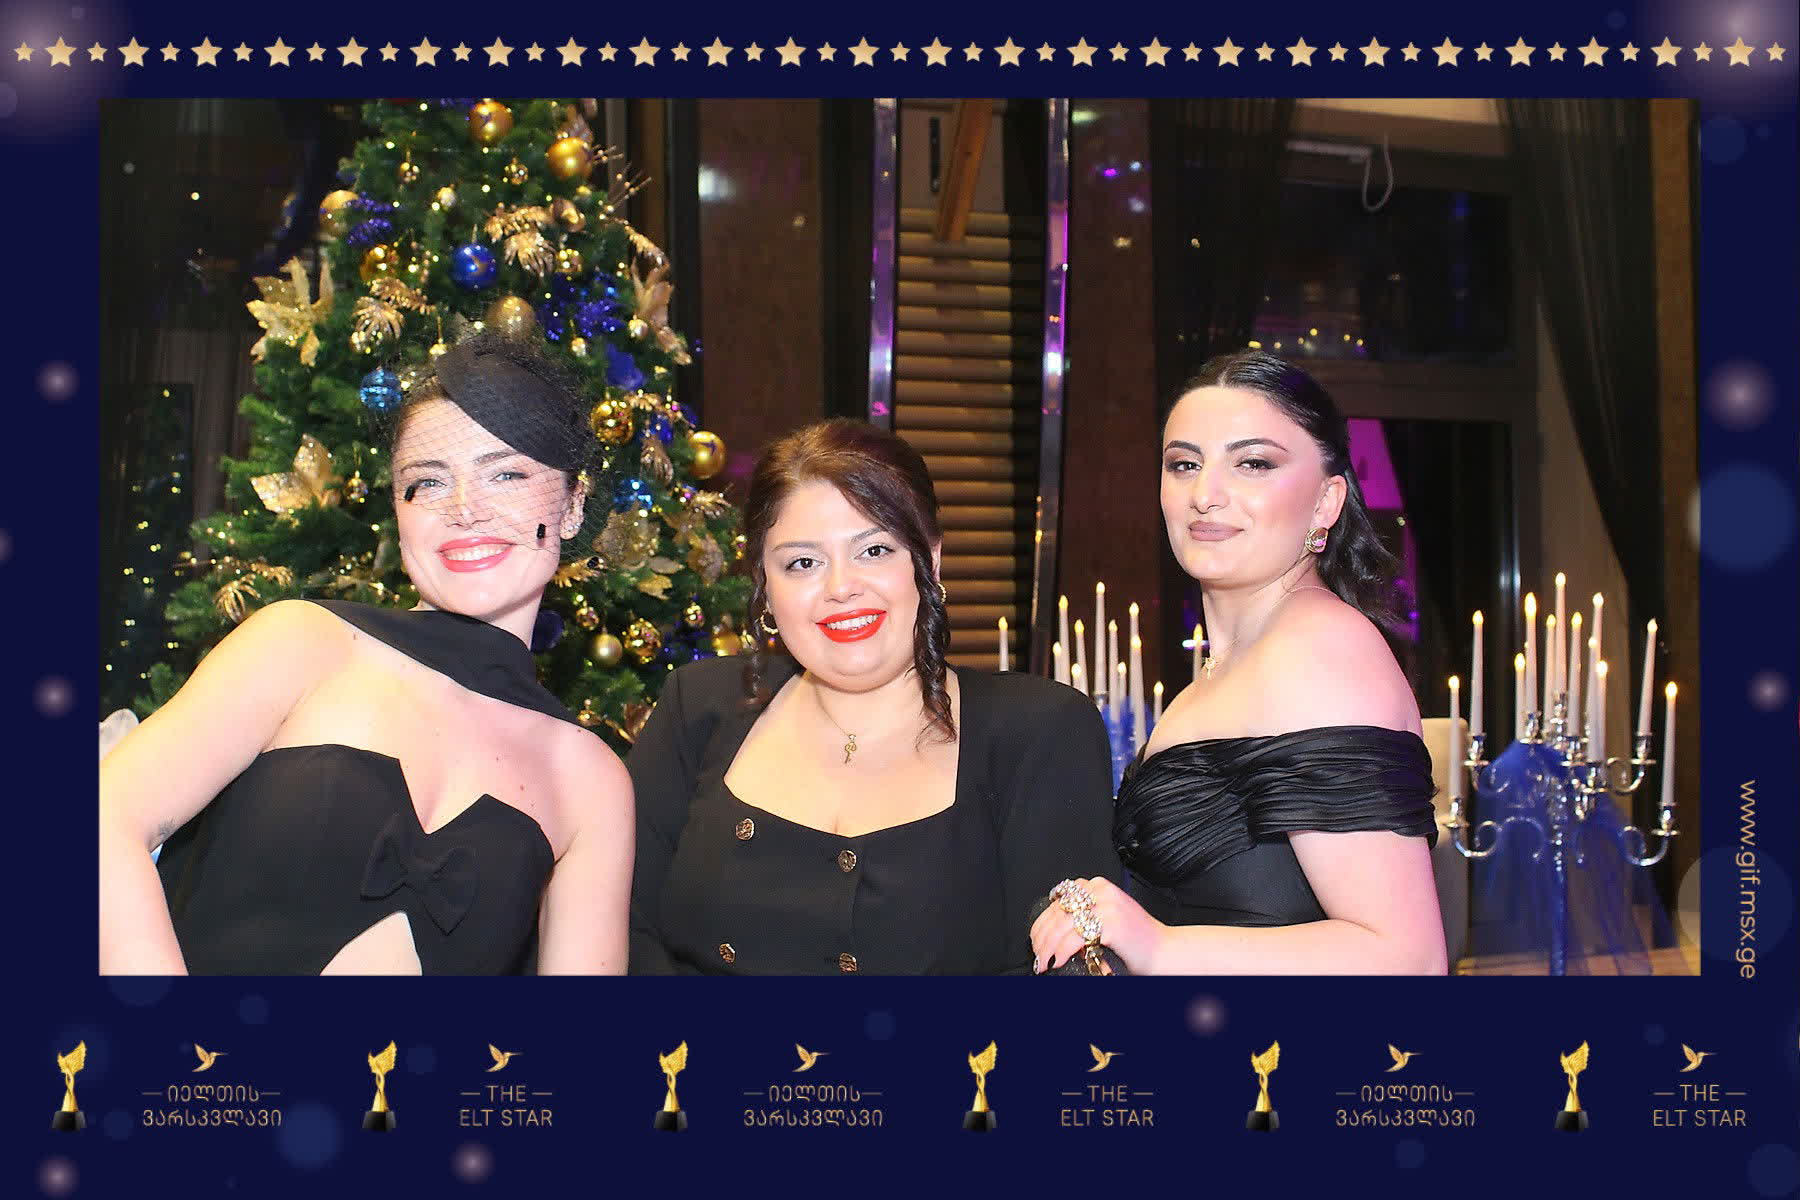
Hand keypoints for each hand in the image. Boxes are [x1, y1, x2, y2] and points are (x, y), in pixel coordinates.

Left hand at [1029, 877, 1164, 973]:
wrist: (1166, 952)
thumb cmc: (1139, 941)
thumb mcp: (1109, 917)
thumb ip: (1086, 914)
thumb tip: (1055, 929)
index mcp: (1100, 886)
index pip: (1059, 899)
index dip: (1042, 920)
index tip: (1036, 937)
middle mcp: (1102, 892)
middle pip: (1058, 912)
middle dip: (1042, 936)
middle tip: (1038, 954)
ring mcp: (1107, 906)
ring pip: (1062, 925)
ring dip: (1048, 947)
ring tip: (1044, 961)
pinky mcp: (1110, 924)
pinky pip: (1074, 938)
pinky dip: (1061, 951)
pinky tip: (1058, 960)